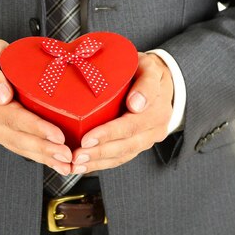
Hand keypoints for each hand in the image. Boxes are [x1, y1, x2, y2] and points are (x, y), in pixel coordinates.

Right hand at [0, 40, 72, 174]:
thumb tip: (2, 95)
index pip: (13, 117)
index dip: (37, 128)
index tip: (58, 136)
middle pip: (18, 138)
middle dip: (45, 149)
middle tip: (68, 156)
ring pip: (19, 147)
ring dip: (44, 158)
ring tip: (66, 165)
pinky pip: (18, 148)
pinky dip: (38, 157)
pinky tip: (56, 163)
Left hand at [70, 52, 173, 173]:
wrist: (159, 81)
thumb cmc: (146, 71)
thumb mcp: (149, 67)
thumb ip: (145, 83)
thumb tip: (136, 104)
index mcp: (158, 110)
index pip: (131, 125)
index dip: (108, 134)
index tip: (87, 139)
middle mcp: (155, 129)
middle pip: (126, 145)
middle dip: (99, 152)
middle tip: (76, 155)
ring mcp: (146, 139)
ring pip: (122, 155)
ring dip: (97, 162)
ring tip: (76, 164)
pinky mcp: (137, 145)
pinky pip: (119, 158)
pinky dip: (100, 164)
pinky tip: (83, 167)